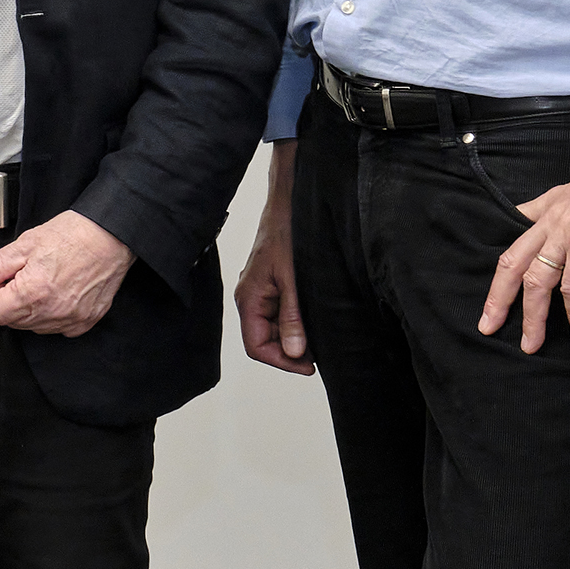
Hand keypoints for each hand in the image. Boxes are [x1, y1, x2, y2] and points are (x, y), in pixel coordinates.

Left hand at [0, 209, 133, 335]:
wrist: (110, 236)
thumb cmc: (72, 235)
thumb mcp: (26, 243)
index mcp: (32, 293)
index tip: (0, 279)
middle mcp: (52, 312)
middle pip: (13, 321)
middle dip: (9, 300)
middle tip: (21, 275)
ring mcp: (71, 320)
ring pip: (35, 327)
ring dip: (30, 309)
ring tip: (42, 280)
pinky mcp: (86, 321)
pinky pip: (59, 328)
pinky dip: (53, 314)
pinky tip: (58, 292)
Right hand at [232, 140, 311, 374]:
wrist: (290, 202)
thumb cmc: (287, 234)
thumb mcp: (293, 279)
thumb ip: (293, 317)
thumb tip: (295, 351)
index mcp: (249, 298)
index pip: (256, 346)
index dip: (282, 362)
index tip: (309, 366)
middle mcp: (251, 298)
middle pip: (264, 340)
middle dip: (290, 351)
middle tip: (320, 353)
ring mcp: (261, 292)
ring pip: (274, 328)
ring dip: (295, 336)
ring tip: (319, 336)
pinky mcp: (272, 285)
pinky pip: (280, 313)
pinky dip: (296, 322)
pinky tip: (313, 318)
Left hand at [480, 151, 569, 352]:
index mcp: (551, 210)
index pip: (517, 242)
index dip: (504, 269)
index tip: (495, 293)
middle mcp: (550, 221)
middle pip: (512, 264)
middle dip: (498, 299)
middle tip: (488, 325)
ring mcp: (565, 233)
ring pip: (535, 281)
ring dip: (533, 317)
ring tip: (532, 343)